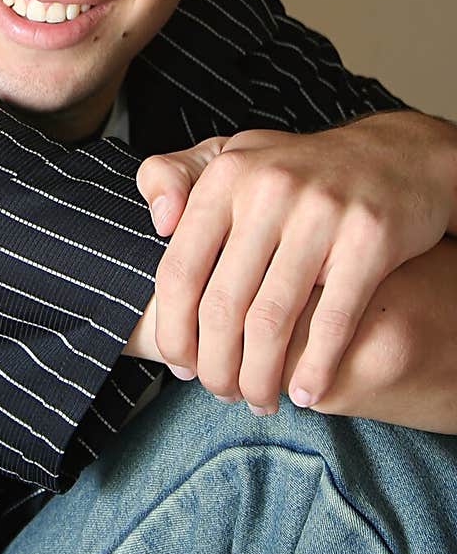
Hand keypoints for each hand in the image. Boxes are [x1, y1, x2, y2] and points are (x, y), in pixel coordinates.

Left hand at [135, 111, 456, 414]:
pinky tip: (304, 393)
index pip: (179, 270)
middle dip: (215, 365)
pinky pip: (332, 321)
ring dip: (259, 376)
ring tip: (258, 399)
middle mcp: (268, 188)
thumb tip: (158, 223)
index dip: (172, 330)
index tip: (179, 364)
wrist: (395, 157)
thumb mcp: (230, 154)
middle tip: (220, 391)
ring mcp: (321, 213)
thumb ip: (171, 176)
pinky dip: (314, 368)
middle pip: (222, 305)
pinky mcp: (369, 239)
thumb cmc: (296, 170)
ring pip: (271, 321)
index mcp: (226, 174)